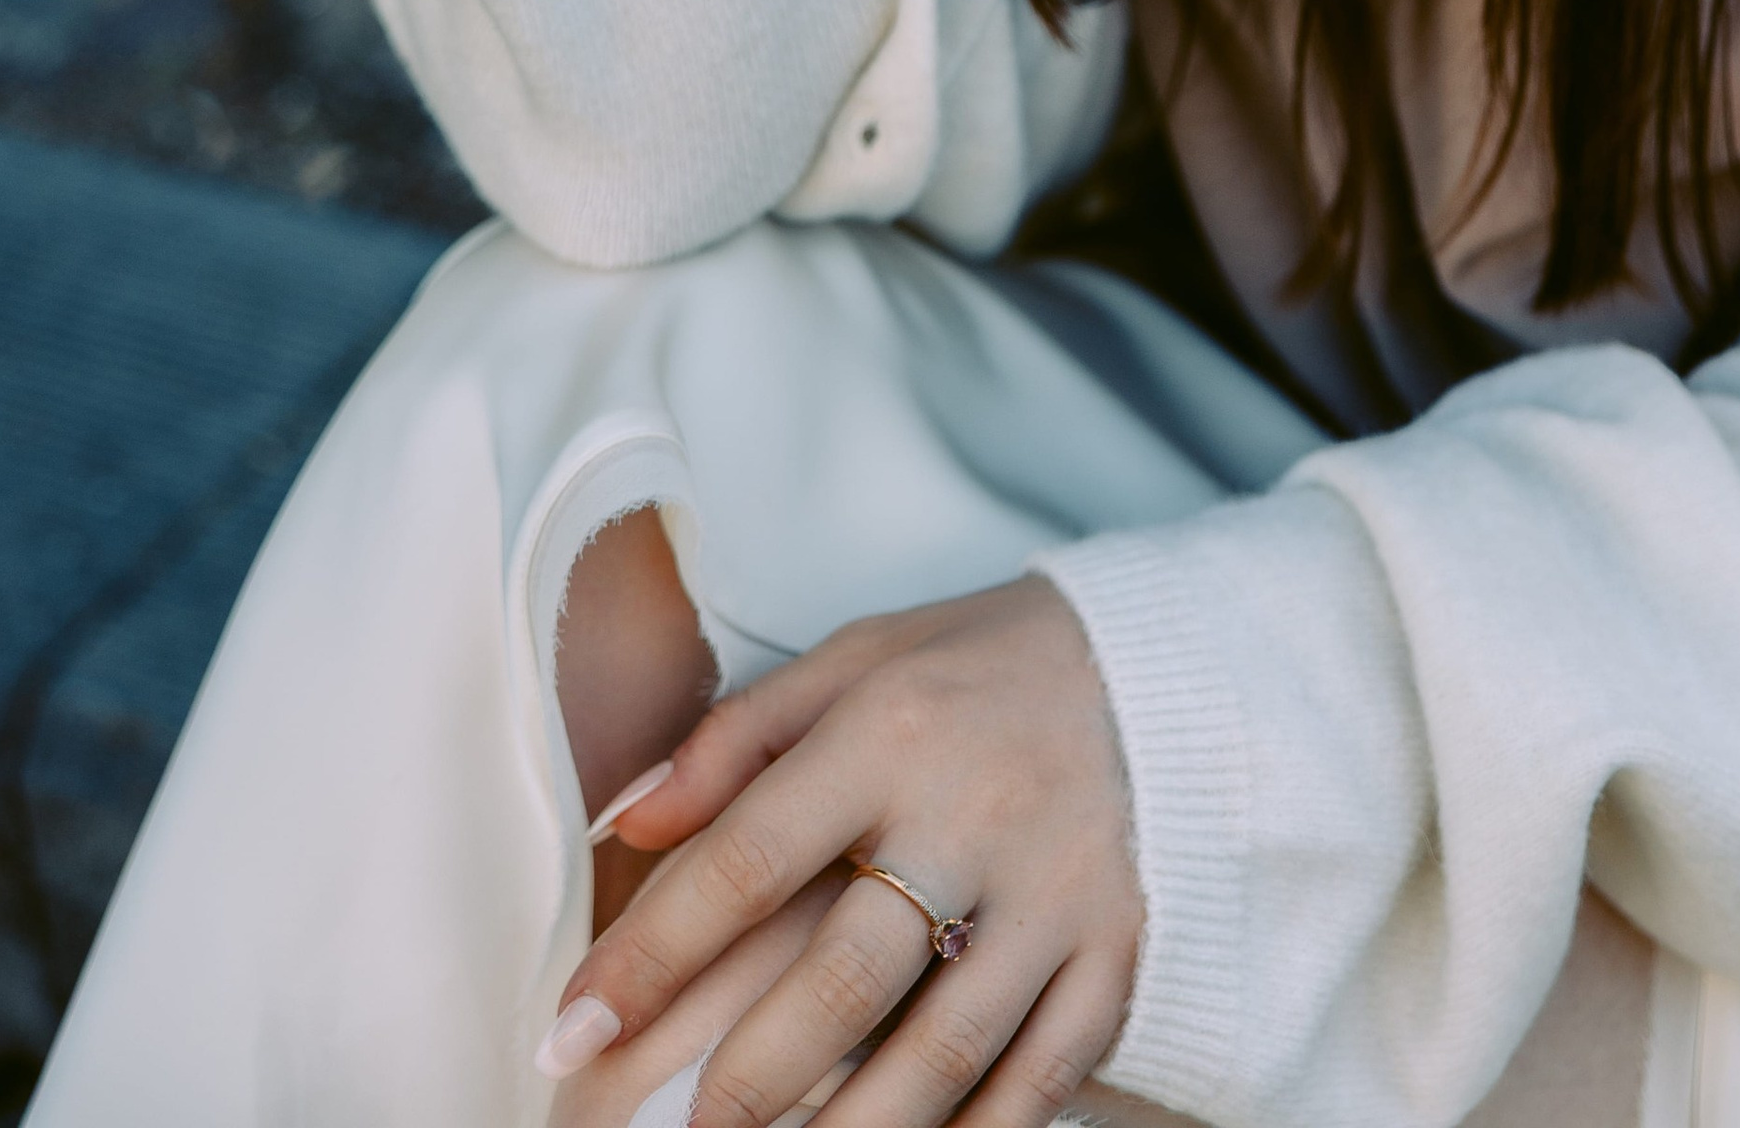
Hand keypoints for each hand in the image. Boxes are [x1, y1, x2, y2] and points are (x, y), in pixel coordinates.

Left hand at [540, 577, 1143, 1127]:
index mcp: (892, 728)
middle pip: (839, 980)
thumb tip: (623, 820)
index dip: (648, 954)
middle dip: (739, 1082)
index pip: (747, 859)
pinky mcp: (1119, 950)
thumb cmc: (982, 666)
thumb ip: (738, 738)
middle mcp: (973, 813)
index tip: (568, 1030)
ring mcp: (1056, 893)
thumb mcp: (859, 656)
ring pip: (938, 1052)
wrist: (1171, 664)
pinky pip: (1040, 1076)